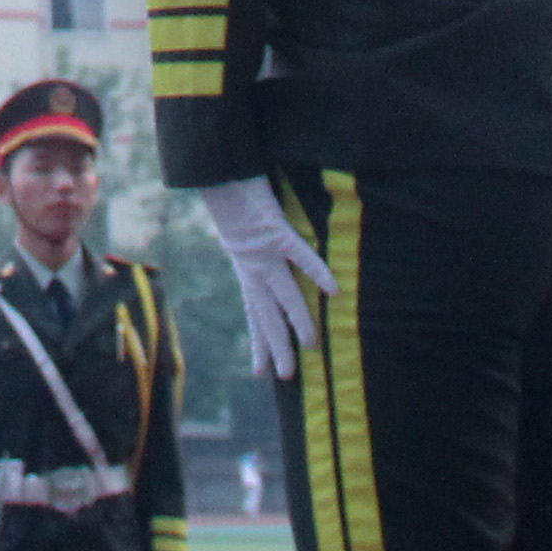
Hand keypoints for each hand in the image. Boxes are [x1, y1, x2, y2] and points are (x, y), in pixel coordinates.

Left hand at [194, 179, 337, 379]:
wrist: (219, 173)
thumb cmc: (231, 198)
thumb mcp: (239, 231)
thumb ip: (252, 250)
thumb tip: (260, 257)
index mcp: (245, 270)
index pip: (254, 314)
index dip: (258, 342)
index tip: (260, 372)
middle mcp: (252, 268)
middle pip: (267, 315)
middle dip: (275, 347)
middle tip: (284, 377)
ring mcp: (264, 252)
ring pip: (284, 293)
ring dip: (297, 321)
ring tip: (310, 345)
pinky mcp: (275, 229)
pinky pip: (299, 253)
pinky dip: (315, 270)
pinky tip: (332, 288)